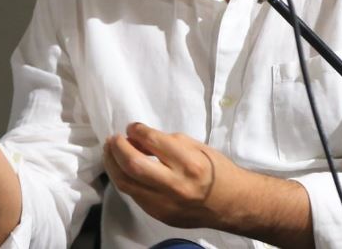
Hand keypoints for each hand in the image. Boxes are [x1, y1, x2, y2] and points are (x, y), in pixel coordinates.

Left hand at [103, 122, 249, 229]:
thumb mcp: (197, 147)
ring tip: (110, 151)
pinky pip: (134, 195)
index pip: (154, 142)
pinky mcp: (159, 215)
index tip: (132, 126)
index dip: (137, 131)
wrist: (231, 203)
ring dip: (113, 164)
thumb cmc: (216, 170)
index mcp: (189, 163)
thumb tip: (140, 138)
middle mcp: (176, 185)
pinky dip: (125, 179)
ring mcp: (165, 204)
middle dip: (118, 148)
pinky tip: (123, 169)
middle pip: (134, 165)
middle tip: (113, 138)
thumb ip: (168, 142)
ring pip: (127, 183)